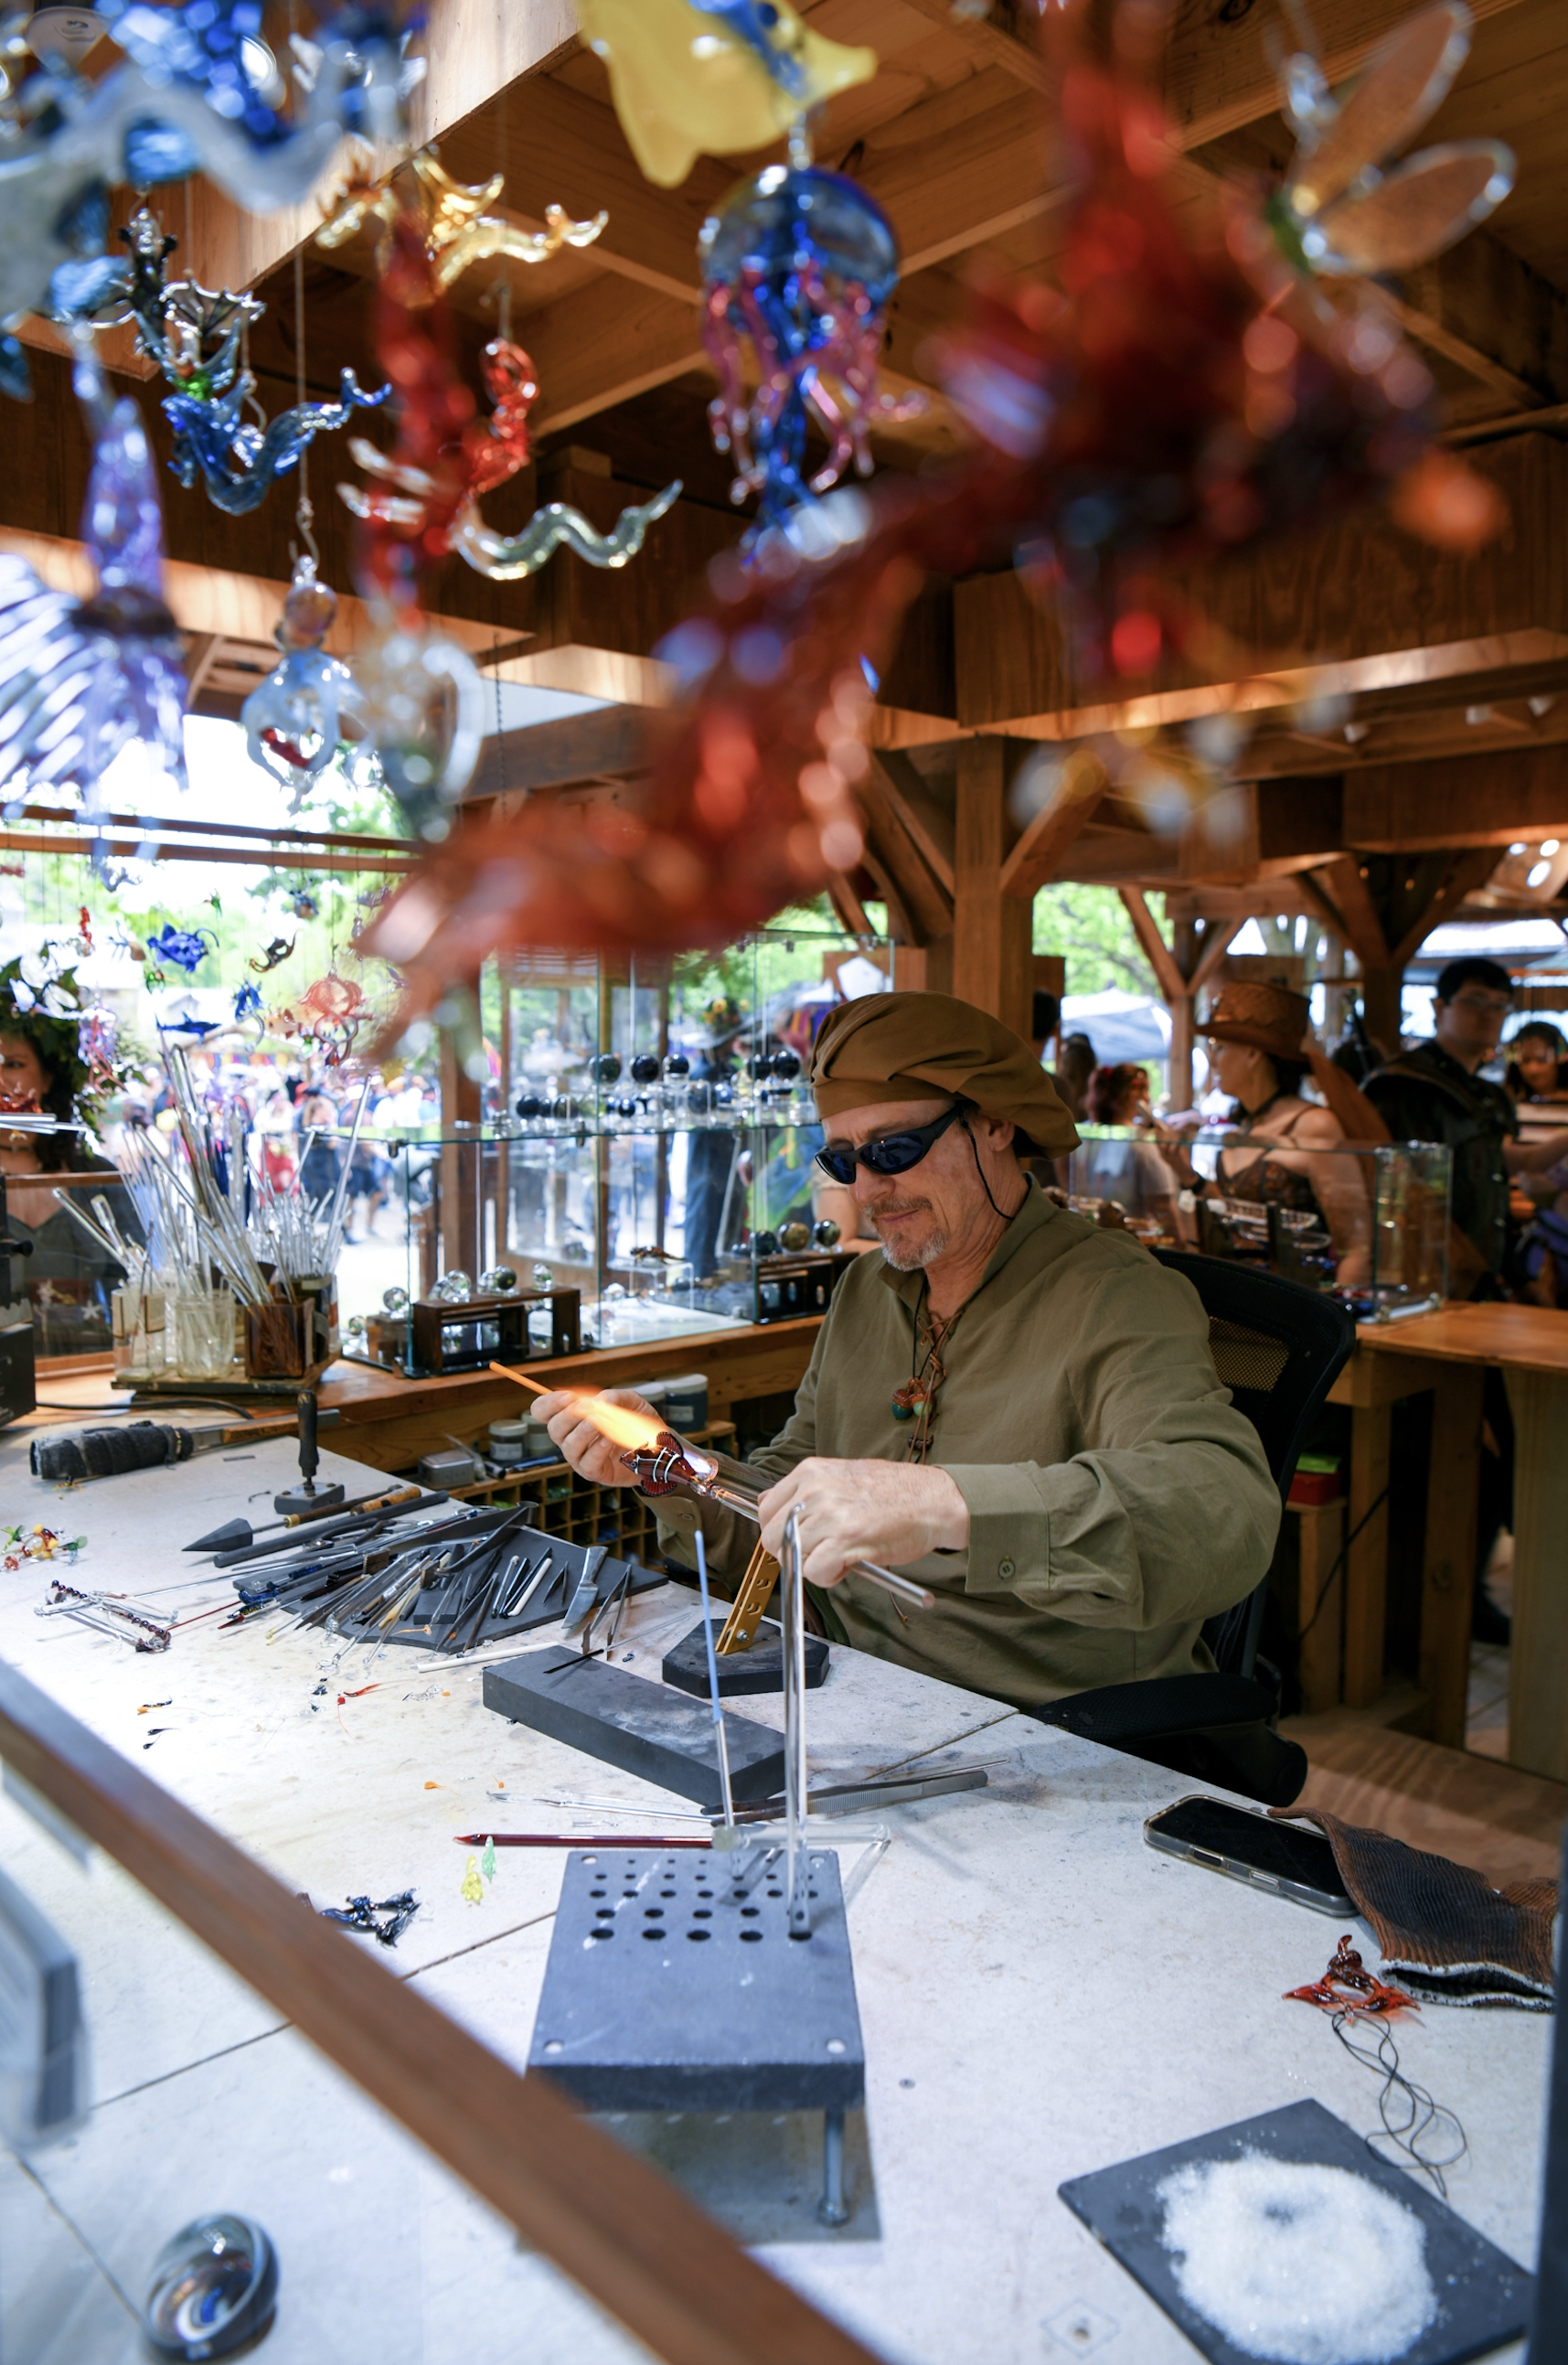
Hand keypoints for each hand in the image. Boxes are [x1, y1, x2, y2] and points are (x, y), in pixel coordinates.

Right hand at [531, 1389, 657, 1488]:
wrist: (656, 1448)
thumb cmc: (635, 1424)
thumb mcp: (630, 1402)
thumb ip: (616, 1397)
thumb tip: (600, 1400)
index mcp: (571, 1418)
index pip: (543, 1411)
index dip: (549, 1403)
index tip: (567, 1397)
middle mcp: (569, 1438)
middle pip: (554, 1428)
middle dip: (567, 1416)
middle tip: (585, 1407)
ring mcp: (579, 1457)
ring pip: (569, 1446)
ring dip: (582, 1432)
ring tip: (597, 1422)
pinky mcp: (593, 1472)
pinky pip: (587, 1462)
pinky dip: (596, 1449)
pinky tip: (608, 1440)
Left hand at [756, 1457, 967, 1589]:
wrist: (933, 1499)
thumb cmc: (893, 1492)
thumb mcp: (841, 1475)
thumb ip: (806, 1491)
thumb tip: (768, 1506)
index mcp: (811, 1472)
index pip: (766, 1509)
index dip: (777, 1532)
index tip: (795, 1539)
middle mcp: (816, 1490)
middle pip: (772, 1536)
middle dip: (792, 1552)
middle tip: (819, 1552)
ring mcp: (831, 1514)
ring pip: (794, 1556)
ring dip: (815, 1565)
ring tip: (841, 1555)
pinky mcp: (847, 1539)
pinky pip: (815, 1571)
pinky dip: (829, 1577)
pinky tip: (848, 1565)